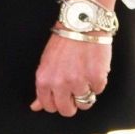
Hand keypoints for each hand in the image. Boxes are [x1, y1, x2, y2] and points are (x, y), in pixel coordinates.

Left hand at [32, 0, 116, 114]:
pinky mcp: (96, 78)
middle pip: (66, 110)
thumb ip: (42, 88)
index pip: (48, 106)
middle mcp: (60, 83)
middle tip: (75, 90)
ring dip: (86, 92)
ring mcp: (79, 82)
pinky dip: (97, 82)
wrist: (82, 23)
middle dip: (72, 104)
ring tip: (85, 75)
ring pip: (84, 104)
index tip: (62, 97)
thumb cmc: (63, 42)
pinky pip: (98, 91)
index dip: (56, 103)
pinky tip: (93, 67)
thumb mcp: (46, 63)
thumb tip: (35, 107)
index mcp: (44, 80)